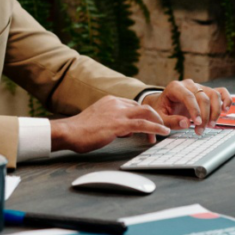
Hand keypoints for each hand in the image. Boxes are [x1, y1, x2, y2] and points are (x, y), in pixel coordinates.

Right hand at [50, 96, 170, 152]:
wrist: (69, 132)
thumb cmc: (80, 130)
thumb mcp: (99, 121)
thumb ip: (114, 122)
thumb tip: (127, 131)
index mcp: (110, 101)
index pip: (134, 105)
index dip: (144, 116)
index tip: (149, 125)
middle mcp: (115, 103)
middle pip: (143, 107)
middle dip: (154, 118)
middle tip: (160, 129)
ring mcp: (117, 113)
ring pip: (146, 113)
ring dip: (158, 123)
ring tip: (165, 132)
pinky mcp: (118, 124)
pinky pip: (143, 124)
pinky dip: (155, 128)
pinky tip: (162, 133)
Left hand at [145, 79, 232, 134]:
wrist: (163, 104)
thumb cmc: (162, 110)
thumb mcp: (161, 117)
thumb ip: (171, 121)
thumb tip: (186, 123)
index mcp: (175, 87)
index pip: (188, 96)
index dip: (194, 110)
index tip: (197, 123)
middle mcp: (189, 84)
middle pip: (202, 97)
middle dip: (204, 116)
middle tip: (200, 130)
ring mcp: (199, 87)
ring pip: (214, 95)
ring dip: (215, 111)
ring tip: (211, 125)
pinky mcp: (206, 92)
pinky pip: (221, 91)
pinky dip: (226, 99)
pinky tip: (225, 110)